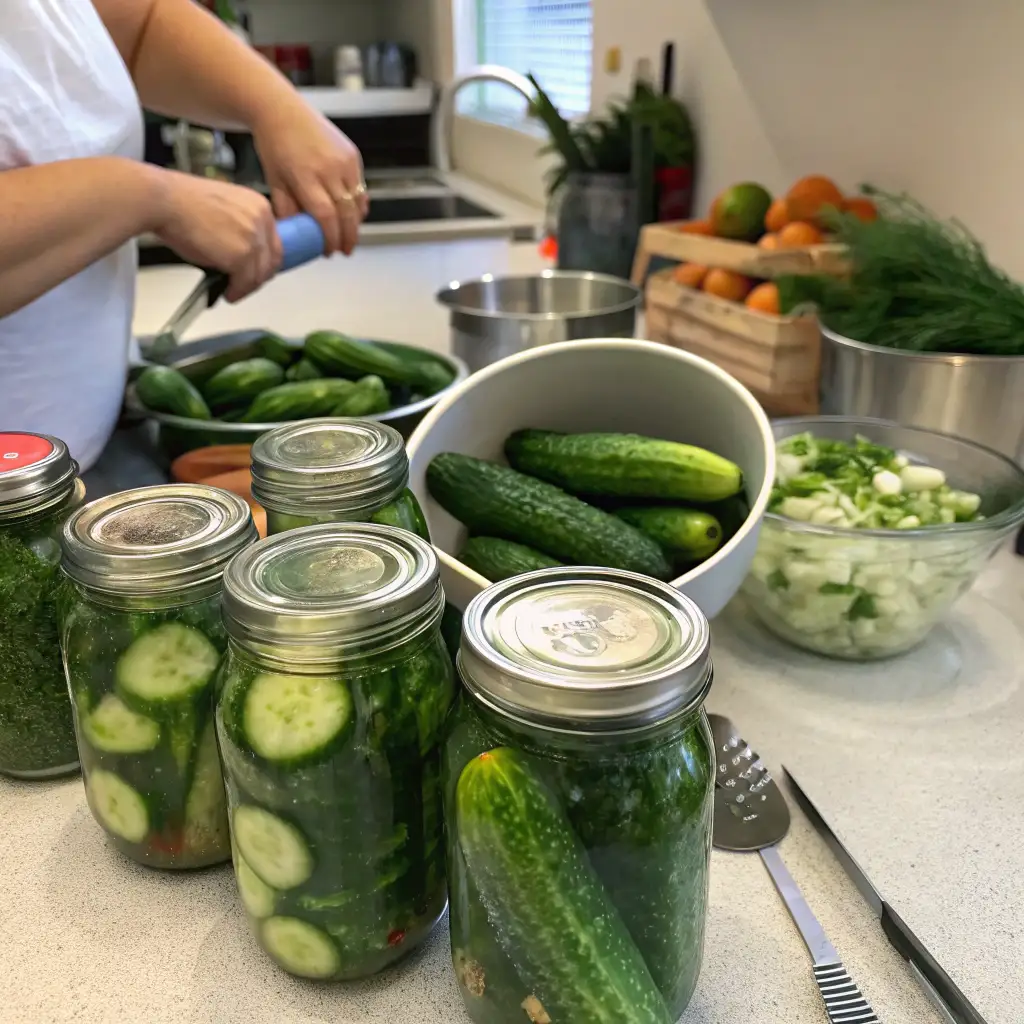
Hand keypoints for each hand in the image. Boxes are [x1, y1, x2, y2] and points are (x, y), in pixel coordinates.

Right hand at [152, 171, 281, 302]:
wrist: (164, 201)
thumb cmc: (182, 203)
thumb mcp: (223, 210)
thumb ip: (240, 229)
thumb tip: (242, 255)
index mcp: (259, 205)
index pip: (273, 242)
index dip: (264, 261)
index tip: (256, 271)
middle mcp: (261, 219)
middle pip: (271, 260)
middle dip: (259, 277)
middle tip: (246, 286)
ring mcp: (253, 238)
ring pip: (260, 274)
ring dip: (247, 287)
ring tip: (234, 292)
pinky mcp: (241, 255)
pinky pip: (246, 282)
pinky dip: (237, 291)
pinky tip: (228, 294)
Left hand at [252, 101, 367, 256]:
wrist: (282, 110)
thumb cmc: (274, 146)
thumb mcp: (274, 182)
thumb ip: (287, 211)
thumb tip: (299, 237)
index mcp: (305, 175)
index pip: (325, 216)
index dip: (330, 238)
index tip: (329, 252)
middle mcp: (328, 168)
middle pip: (346, 213)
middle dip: (347, 237)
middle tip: (344, 251)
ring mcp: (344, 160)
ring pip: (357, 203)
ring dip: (355, 224)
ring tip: (349, 236)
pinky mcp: (353, 155)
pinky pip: (360, 188)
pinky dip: (358, 205)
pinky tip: (352, 216)